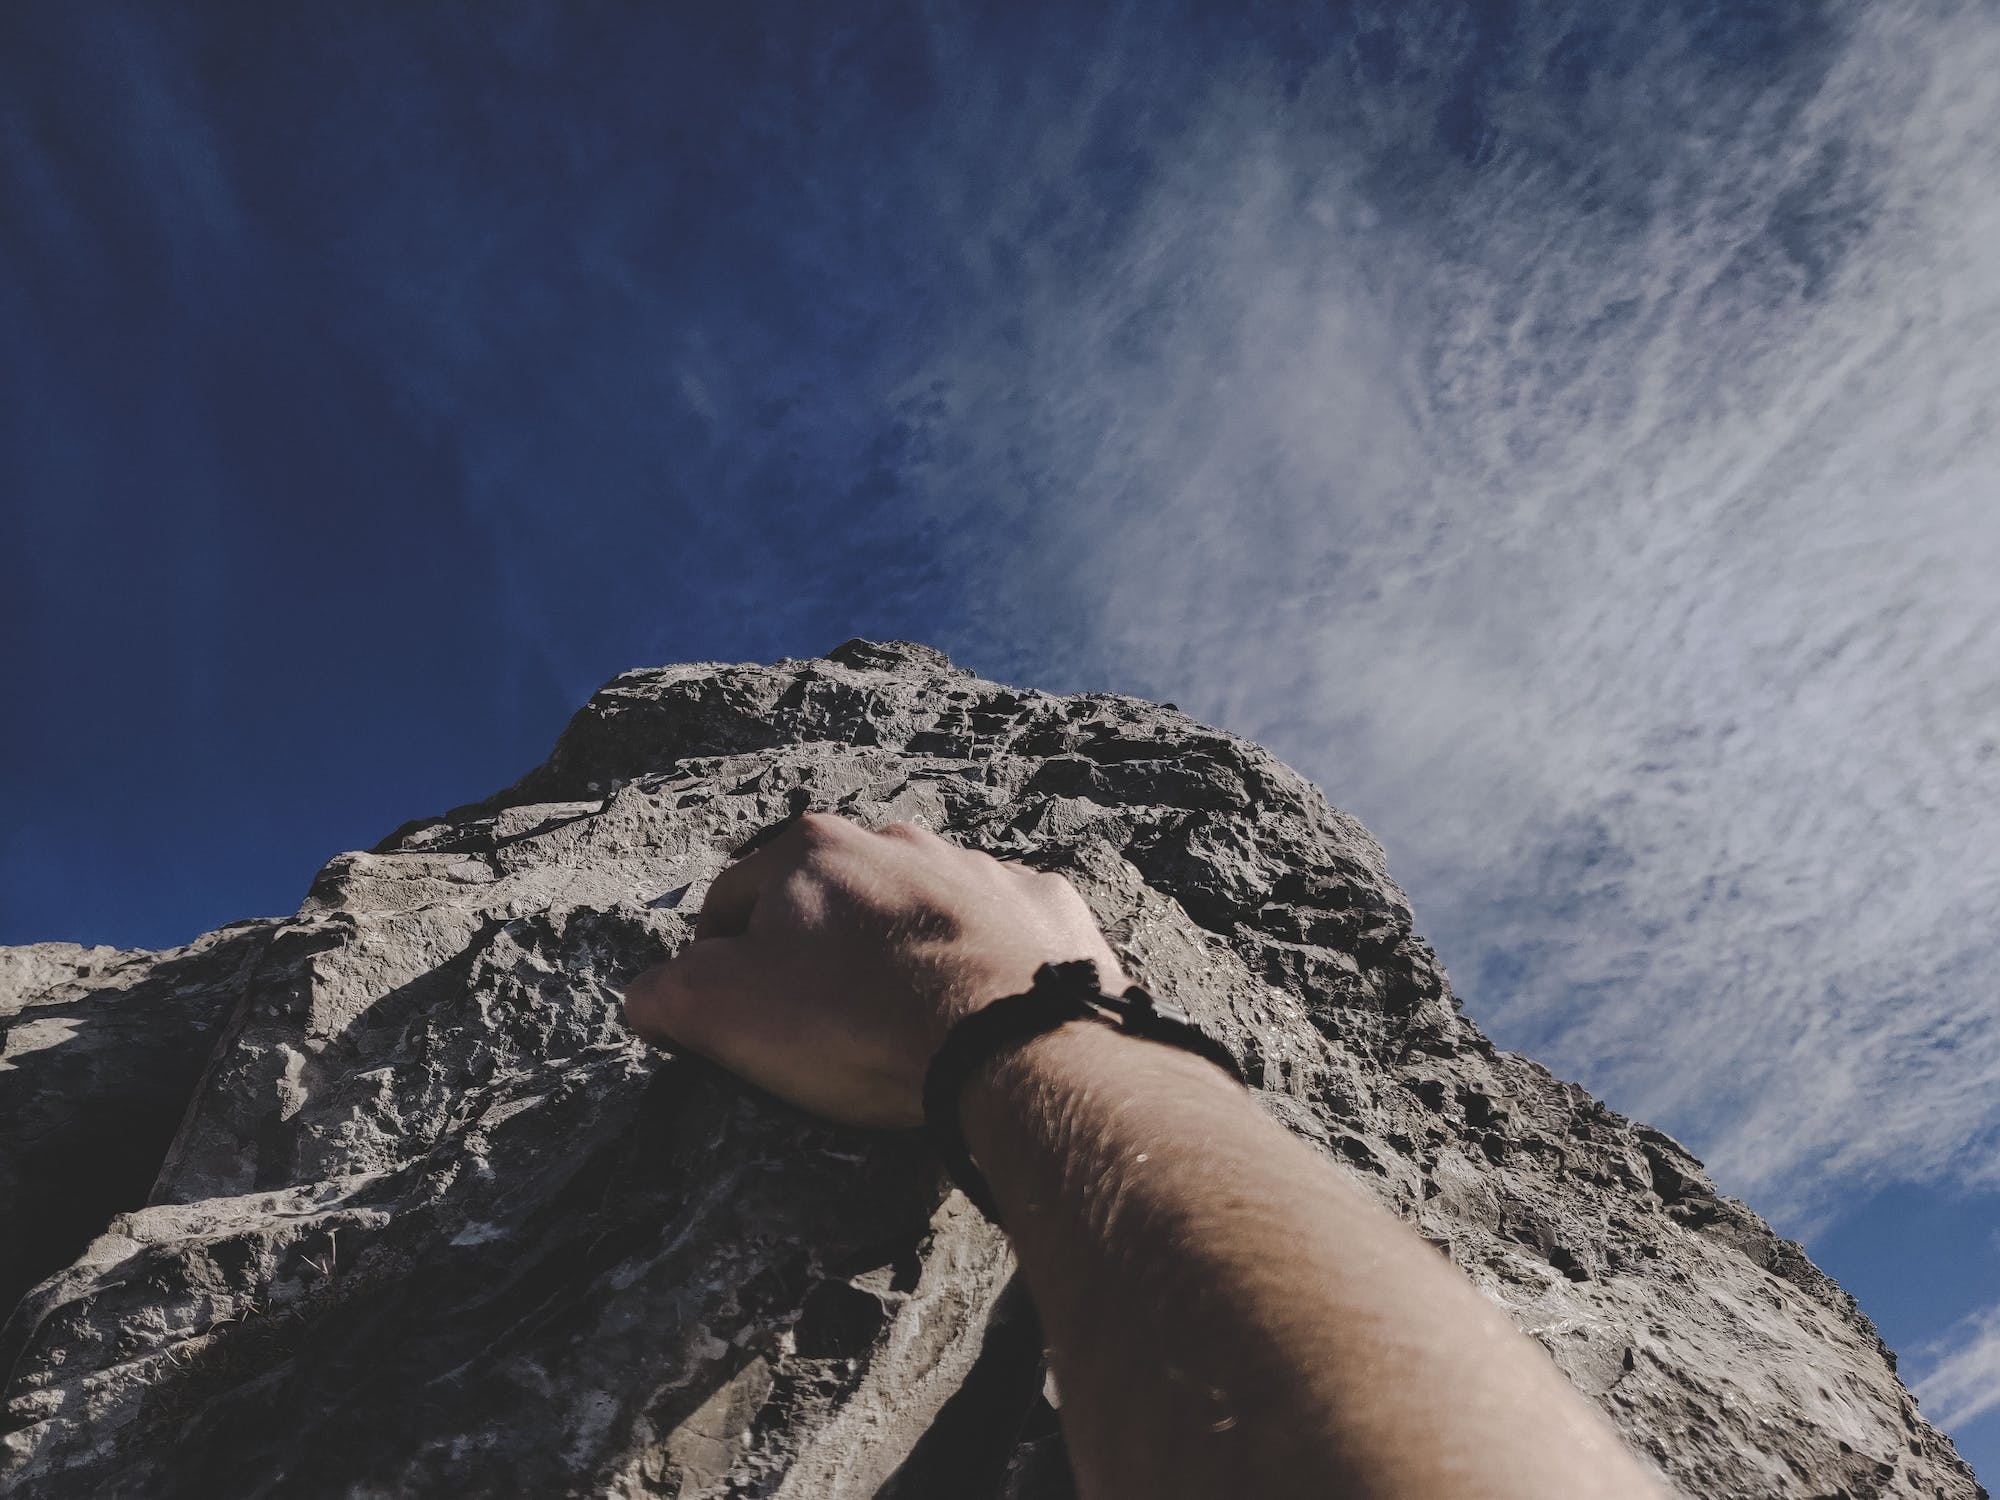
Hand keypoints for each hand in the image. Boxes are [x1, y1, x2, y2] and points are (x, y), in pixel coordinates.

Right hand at [621, 812, 1130, 1128]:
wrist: (1010, 1041)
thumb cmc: (856, 1022)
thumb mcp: (721, 1014)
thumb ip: (665, 994)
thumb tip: (647, 996)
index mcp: (810, 851)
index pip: (731, 901)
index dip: (718, 961)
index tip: (732, 1014)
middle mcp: (896, 839)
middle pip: (832, 898)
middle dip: (821, 950)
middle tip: (826, 1025)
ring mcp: (978, 867)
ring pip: (919, 906)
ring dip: (904, 950)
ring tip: (909, 1020)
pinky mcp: (1042, 905)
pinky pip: (1000, 928)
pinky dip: (985, 962)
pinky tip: (982, 1012)